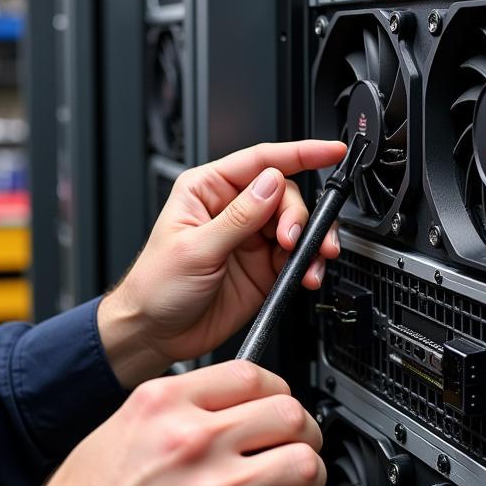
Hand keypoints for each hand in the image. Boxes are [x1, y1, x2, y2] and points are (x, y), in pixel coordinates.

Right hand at [0, 361, 324, 485]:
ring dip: (306, 479)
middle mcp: (192, 441)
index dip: (277, 389)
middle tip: (295, 446)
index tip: (277, 406)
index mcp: (163, 405)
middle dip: (303, 431)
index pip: (251, 374)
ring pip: (303, 464)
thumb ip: (174, 410)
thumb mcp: (117, 430)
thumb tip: (223, 407)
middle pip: (289, 412)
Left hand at [98, 140, 346, 386]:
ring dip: (311, 242)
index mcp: (208, 189)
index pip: (261, 160)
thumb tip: (271, 185)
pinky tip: (305, 275)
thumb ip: (238, 217)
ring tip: (308, 260)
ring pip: (298, 226)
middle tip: (291, 239)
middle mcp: (233, 209)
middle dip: (298, 216)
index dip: (299, 152)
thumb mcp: (195, 249)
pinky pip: (298, 257)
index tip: (330, 150)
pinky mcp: (264, 268)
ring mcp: (251, 239)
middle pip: (286, 194)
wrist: (155, 334)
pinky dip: (308, 264)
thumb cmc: (156, 286)